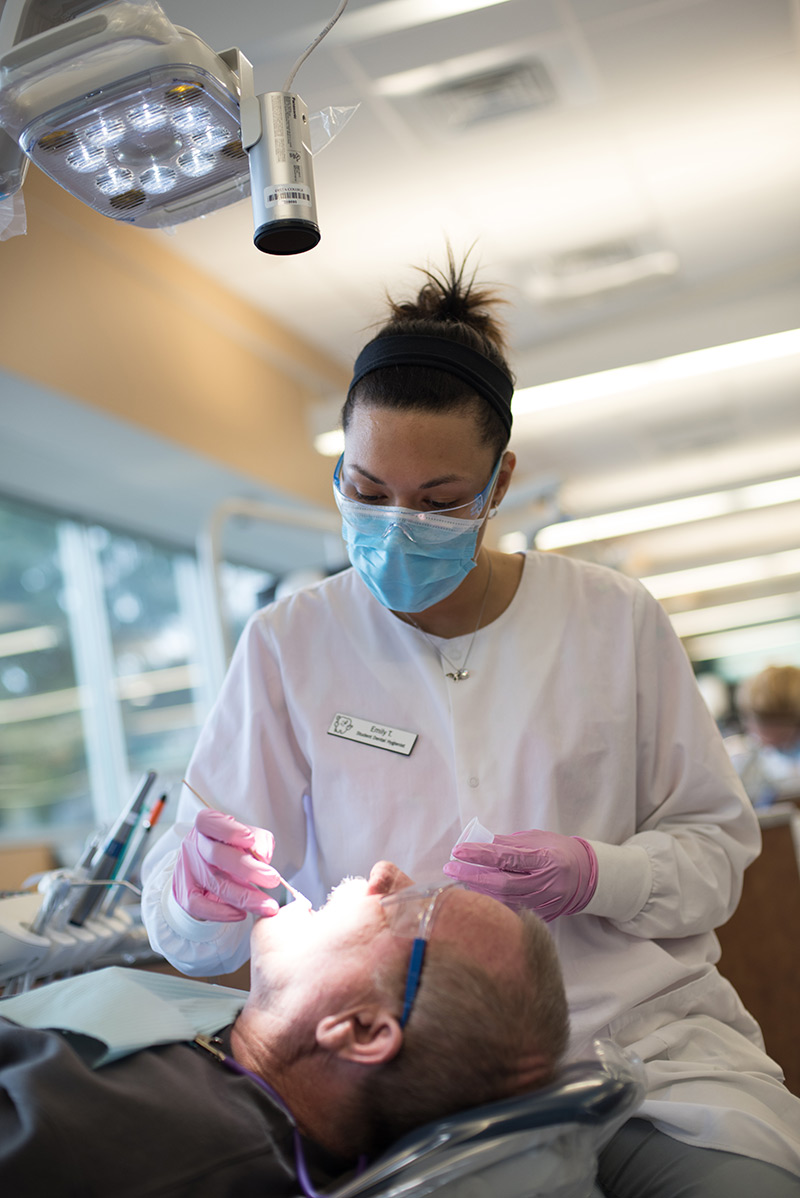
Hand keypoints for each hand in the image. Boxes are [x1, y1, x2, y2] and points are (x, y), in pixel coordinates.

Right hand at [172, 810, 281, 921]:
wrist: (203, 872)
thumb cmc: (229, 849)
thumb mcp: (245, 837)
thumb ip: (259, 840)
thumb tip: (264, 855)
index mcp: (206, 826)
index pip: (209, 822)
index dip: (229, 830)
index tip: (250, 840)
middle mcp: (193, 846)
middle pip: (217, 855)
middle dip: (248, 869)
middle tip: (274, 879)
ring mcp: (187, 871)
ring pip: (215, 883)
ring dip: (245, 897)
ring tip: (268, 906)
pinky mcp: (185, 895)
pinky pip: (202, 907)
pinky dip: (223, 912)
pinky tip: (242, 914)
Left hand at [443, 829, 597, 921]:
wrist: (587, 877)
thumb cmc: (559, 851)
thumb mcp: (537, 839)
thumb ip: (509, 843)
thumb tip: (478, 843)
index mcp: (546, 859)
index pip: (506, 858)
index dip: (480, 854)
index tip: (458, 850)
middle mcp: (546, 884)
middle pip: (502, 885)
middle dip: (472, 876)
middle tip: (450, 867)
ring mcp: (544, 904)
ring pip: (503, 901)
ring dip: (478, 890)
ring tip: (459, 878)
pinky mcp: (542, 917)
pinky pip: (511, 910)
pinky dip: (492, 901)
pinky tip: (477, 892)